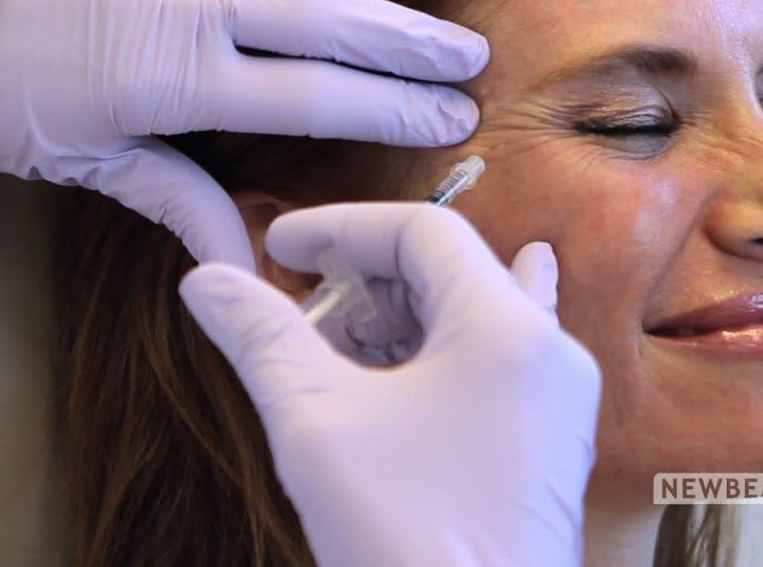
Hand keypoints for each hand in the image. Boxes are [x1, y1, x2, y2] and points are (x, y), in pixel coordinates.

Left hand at [0, 0, 488, 267]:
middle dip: (401, 38)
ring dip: (231, 1)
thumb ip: (174, 195)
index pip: (311, 94)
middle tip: (462, 53)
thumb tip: (248, 253)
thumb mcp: (79, 161)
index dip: (390, 107)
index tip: (451, 111)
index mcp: (167, 78)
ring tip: (160, 32)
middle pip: (321, 12)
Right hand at [180, 203, 600, 565]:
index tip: (275, 247)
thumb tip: (205, 279)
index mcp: (506, 329)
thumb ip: (260, 336)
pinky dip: (435, 358)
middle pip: (452, 270)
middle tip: (298, 304)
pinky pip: (492, 371)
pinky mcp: (546, 453)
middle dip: (366, 278)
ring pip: (473, 320)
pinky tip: (418, 356)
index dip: (340, 227)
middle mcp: (548, 355)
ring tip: (334, 345)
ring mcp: (556, 407)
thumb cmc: (408, 538)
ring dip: (396, 319)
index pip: (423, 230)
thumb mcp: (315, 422)